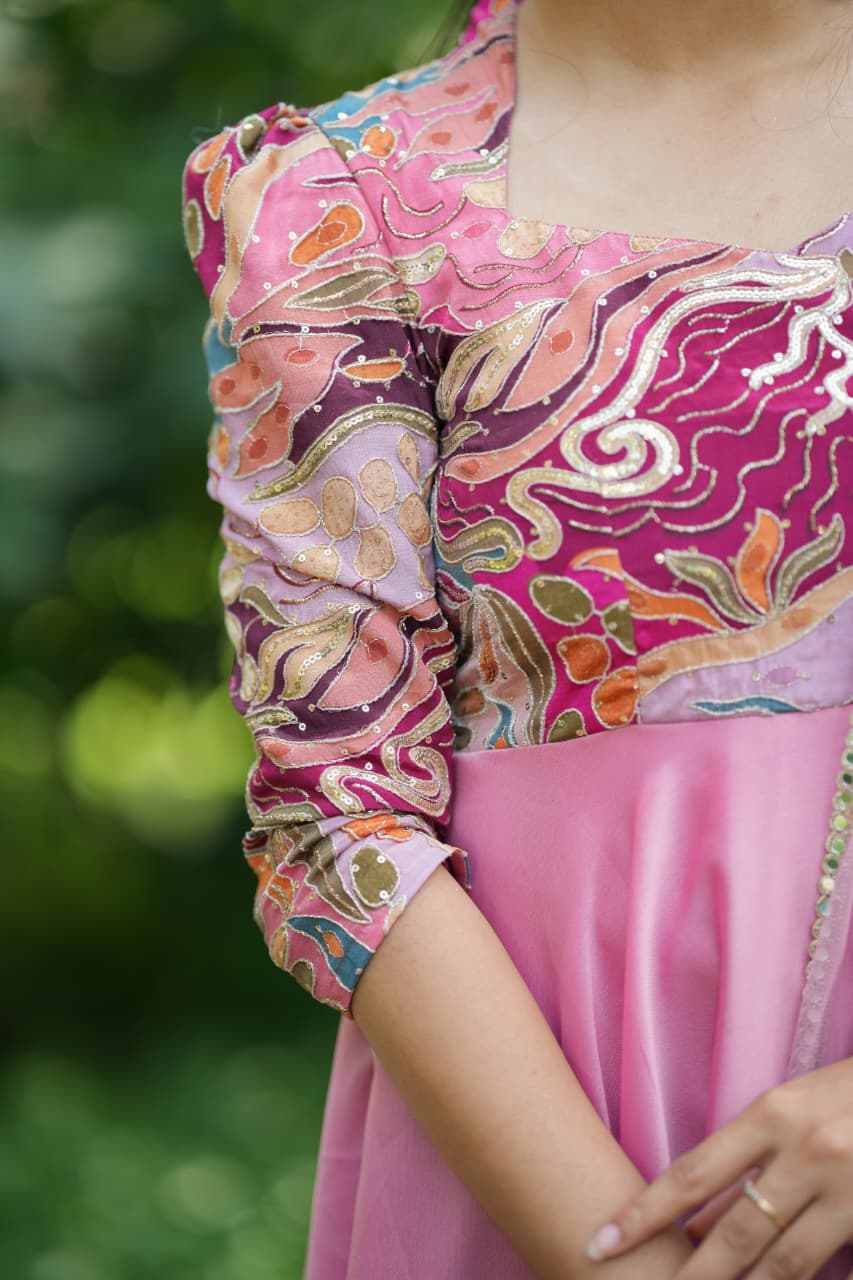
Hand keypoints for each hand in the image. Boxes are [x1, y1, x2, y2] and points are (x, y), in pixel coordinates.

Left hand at [584, 1057, 852, 1277]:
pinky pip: (827, 1267)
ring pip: (782, 1264)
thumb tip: (698, 1223)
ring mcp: (845, 1188)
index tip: (599, 1242)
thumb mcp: (792, 1110)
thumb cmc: (848, 1094)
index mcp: (772, 1114)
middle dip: (690, 1276)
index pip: (693, 1173)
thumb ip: (750, 1161)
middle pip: (734, 1232)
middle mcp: (804, 1151)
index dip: (643, 1213)